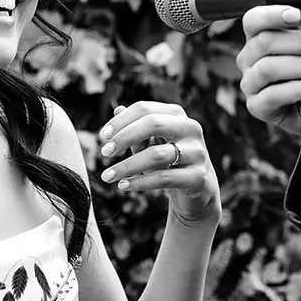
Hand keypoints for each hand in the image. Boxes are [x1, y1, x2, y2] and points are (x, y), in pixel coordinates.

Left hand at [98, 102, 220, 227]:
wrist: (198, 191)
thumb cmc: (169, 162)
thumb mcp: (149, 144)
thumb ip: (135, 129)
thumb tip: (117, 109)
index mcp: (176, 115)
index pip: (144, 109)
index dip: (121, 121)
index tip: (102, 136)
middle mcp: (190, 128)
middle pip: (153, 123)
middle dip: (124, 137)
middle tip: (104, 152)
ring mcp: (197, 152)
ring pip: (157, 154)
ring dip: (127, 165)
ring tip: (107, 176)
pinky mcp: (198, 176)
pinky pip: (164, 178)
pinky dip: (140, 182)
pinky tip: (123, 186)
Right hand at [236, 0, 300, 153]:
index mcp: (260, 35)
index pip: (253, 19)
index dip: (273, 15)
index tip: (298, 16)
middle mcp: (250, 58)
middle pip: (263, 42)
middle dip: (300, 43)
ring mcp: (252, 83)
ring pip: (267, 67)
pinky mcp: (259, 107)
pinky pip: (271, 94)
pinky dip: (298, 88)